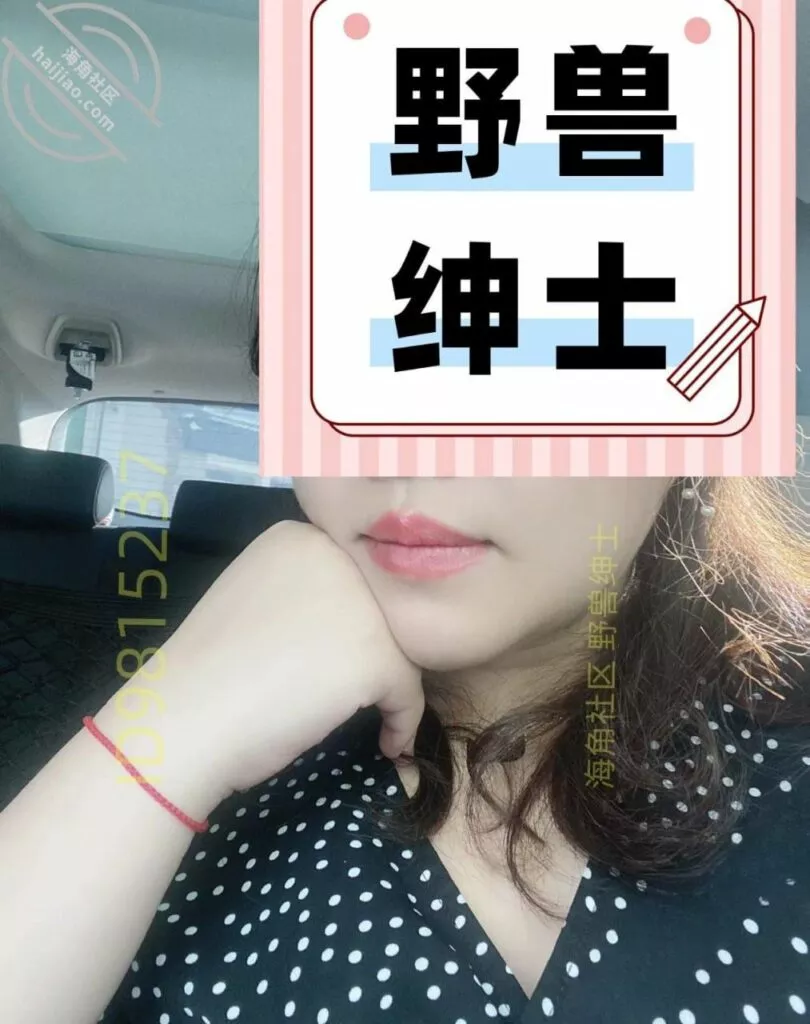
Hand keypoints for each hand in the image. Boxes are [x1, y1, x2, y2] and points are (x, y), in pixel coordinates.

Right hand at [102, 521, 423, 803]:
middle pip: (384, 608)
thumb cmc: (208, 673)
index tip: (331, 660)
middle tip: (345, 692)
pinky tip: (384, 742)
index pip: (355, 577)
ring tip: (358, 716)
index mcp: (298, 535)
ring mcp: (358, 602)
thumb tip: (360, 619)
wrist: (178, 725)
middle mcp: (334, 555)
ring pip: (402, 647)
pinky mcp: (375, 655)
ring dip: (388, 687)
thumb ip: (307, 592)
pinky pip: (408, 693)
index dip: (352, 623)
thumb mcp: (257, 600)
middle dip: (373, 653)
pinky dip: (401, 722)